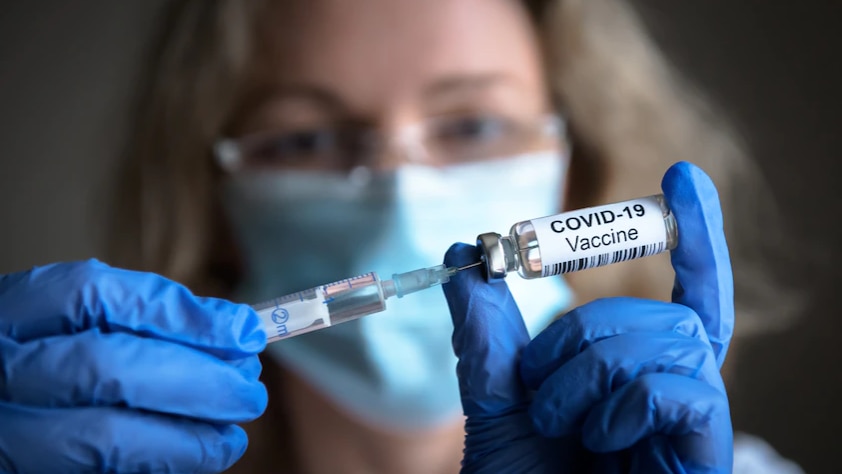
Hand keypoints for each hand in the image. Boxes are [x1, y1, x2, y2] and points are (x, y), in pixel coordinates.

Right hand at [0, 260, 267, 472]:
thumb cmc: (52, 364)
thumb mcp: (80, 326)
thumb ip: (144, 323)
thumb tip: (237, 332)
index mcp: (14, 313)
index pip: (93, 295)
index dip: (179, 313)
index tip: (245, 331)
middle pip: (107, 366)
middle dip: (195, 380)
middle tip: (249, 392)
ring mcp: (4, 434)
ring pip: (104, 437)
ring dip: (186, 437)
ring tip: (232, 435)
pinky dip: (161, 463)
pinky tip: (196, 454)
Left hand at [443, 161, 733, 472]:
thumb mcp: (493, 398)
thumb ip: (484, 329)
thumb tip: (463, 253)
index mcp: (634, 374)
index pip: (681, 293)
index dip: (692, 237)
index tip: (684, 179)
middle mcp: (672, 389)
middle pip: (660, 312)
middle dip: (583, 334)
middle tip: (539, 386)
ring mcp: (691, 421)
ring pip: (664, 339)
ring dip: (590, 373)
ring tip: (559, 423)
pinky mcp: (703, 449)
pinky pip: (678, 386)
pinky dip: (621, 402)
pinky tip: (598, 441)